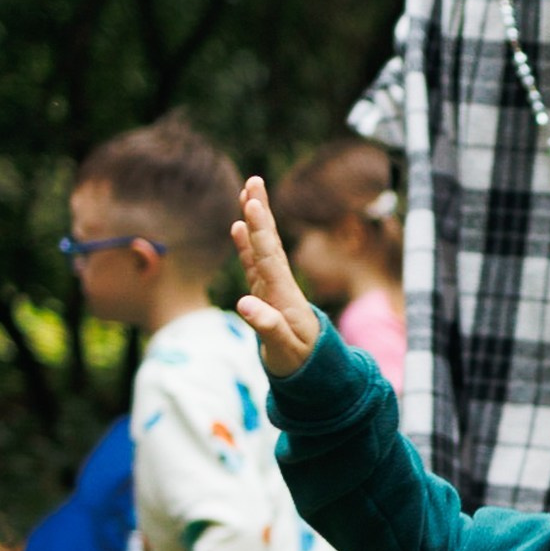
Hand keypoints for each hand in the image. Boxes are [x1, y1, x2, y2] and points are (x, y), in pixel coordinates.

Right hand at [232, 176, 322, 376]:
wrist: (313, 369)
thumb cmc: (299, 361)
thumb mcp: (284, 349)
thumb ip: (267, 326)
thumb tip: (243, 304)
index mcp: (284, 294)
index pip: (269, 256)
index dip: (259, 230)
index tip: (251, 204)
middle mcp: (279, 284)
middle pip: (268, 242)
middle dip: (260, 212)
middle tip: (254, 181)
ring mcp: (272, 286)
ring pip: (262, 246)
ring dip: (255, 220)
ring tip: (247, 192)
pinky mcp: (265, 292)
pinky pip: (254, 262)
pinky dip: (246, 244)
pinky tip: (236, 226)